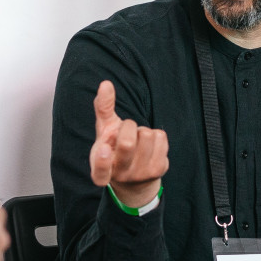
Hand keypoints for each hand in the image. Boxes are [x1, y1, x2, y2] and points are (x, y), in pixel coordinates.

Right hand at [90, 80, 167, 206]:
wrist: (135, 177)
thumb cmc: (114, 147)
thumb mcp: (104, 130)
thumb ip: (102, 108)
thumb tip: (105, 84)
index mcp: (99, 170)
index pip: (100, 170)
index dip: (103, 159)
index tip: (105, 148)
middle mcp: (120, 176)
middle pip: (127, 142)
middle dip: (128, 126)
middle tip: (126, 131)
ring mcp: (141, 174)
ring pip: (147, 135)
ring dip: (143, 131)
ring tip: (138, 140)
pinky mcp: (159, 170)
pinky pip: (161, 137)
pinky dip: (156, 135)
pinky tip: (150, 145)